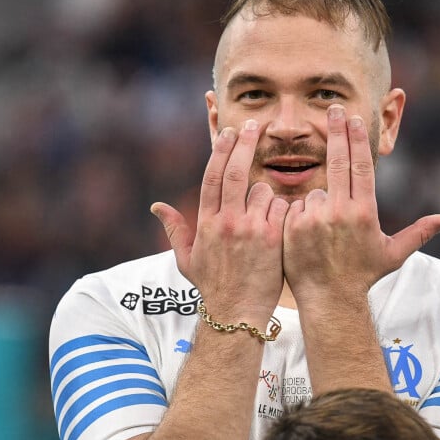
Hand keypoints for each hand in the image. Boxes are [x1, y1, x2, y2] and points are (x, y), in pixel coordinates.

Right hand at [151, 120, 286, 323]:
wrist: (237, 315)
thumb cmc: (214, 289)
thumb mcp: (187, 261)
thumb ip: (175, 231)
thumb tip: (156, 207)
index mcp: (206, 223)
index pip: (212, 176)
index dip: (221, 150)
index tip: (229, 132)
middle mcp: (226, 222)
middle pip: (235, 171)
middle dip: (245, 143)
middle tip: (256, 125)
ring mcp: (250, 228)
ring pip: (263, 191)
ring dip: (267, 196)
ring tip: (267, 218)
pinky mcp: (272, 237)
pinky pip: (282, 209)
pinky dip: (284, 211)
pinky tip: (283, 226)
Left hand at [283, 104, 439, 303]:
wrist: (329, 299)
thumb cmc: (362, 276)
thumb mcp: (393, 254)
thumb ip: (419, 233)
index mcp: (364, 212)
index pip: (360, 164)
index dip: (356, 138)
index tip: (353, 117)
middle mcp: (339, 212)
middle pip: (336, 161)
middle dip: (336, 131)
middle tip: (333, 110)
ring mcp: (313, 219)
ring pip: (315, 193)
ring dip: (319, 203)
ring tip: (324, 233)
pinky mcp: (292, 227)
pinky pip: (295, 207)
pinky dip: (301, 214)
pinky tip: (307, 234)